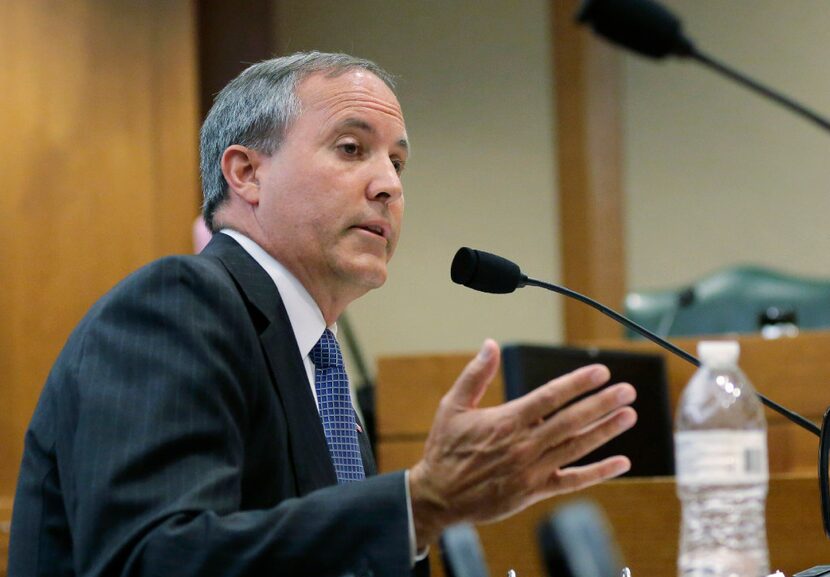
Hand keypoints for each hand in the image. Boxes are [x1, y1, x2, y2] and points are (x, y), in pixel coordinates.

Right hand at [409, 339, 636, 546]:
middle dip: (602, 403)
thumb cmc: (445, 449)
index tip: (601, 372)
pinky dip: (598, 473)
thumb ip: (475, 374)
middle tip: (627, 391)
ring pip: (576, 447)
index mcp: (506, 421)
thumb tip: (490, 344)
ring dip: (605, 430)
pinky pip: (573, 481)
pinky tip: (621, 463)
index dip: (577, 384)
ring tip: (629, 416)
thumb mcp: (452, 406)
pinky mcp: (534, 492)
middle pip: (571, 420)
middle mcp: (524, 444)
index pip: (550, 397)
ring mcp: (532, 470)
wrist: (438, 497)